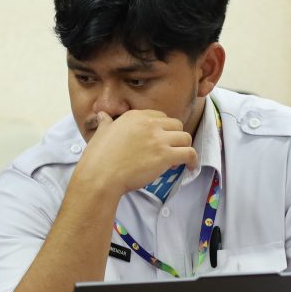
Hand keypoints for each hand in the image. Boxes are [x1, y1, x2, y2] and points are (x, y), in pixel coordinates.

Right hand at [75, 109, 197, 200]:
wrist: (100, 176)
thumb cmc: (98, 157)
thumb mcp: (101, 133)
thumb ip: (106, 123)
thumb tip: (102, 115)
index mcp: (135, 116)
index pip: (160, 116)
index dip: (162, 128)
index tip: (160, 139)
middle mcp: (149, 124)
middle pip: (176, 124)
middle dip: (175, 136)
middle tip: (169, 150)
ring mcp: (158, 139)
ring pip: (185, 137)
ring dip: (183, 147)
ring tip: (178, 159)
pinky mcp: (165, 155)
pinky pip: (189, 153)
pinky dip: (193, 160)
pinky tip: (191, 166)